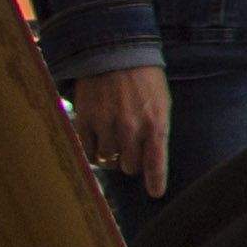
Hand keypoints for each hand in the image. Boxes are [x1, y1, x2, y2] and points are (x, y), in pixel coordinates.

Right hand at [68, 64, 172, 195]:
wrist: (116, 52)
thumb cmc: (145, 80)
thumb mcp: (161, 104)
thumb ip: (157, 132)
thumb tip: (149, 162)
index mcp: (155, 124)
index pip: (156, 162)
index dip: (155, 181)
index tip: (155, 194)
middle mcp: (131, 128)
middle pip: (130, 167)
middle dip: (131, 162)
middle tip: (129, 149)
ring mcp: (106, 125)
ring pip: (108, 160)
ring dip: (112, 156)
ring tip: (113, 141)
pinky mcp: (85, 120)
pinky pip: (87, 151)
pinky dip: (92, 151)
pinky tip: (97, 142)